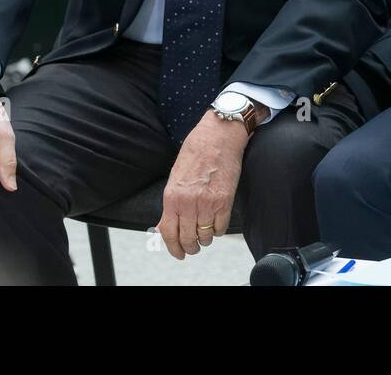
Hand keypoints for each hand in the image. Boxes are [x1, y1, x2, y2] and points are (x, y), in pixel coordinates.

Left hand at [156, 109, 252, 259]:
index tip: (179, 254)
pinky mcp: (225, 201)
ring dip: (206, 238)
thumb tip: (165, 225)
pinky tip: (217, 222)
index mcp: (172, 196)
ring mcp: (207, 203)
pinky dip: (219, 230)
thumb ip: (172, 204)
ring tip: (206, 232)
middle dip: (191, 247)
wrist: (218, 136)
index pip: (168, 233)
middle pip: (188, 239)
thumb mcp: (175, 177)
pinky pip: (221, 228)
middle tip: (194, 247)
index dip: (173, 248)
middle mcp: (188, 203)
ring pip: (206, 236)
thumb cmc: (197, 152)